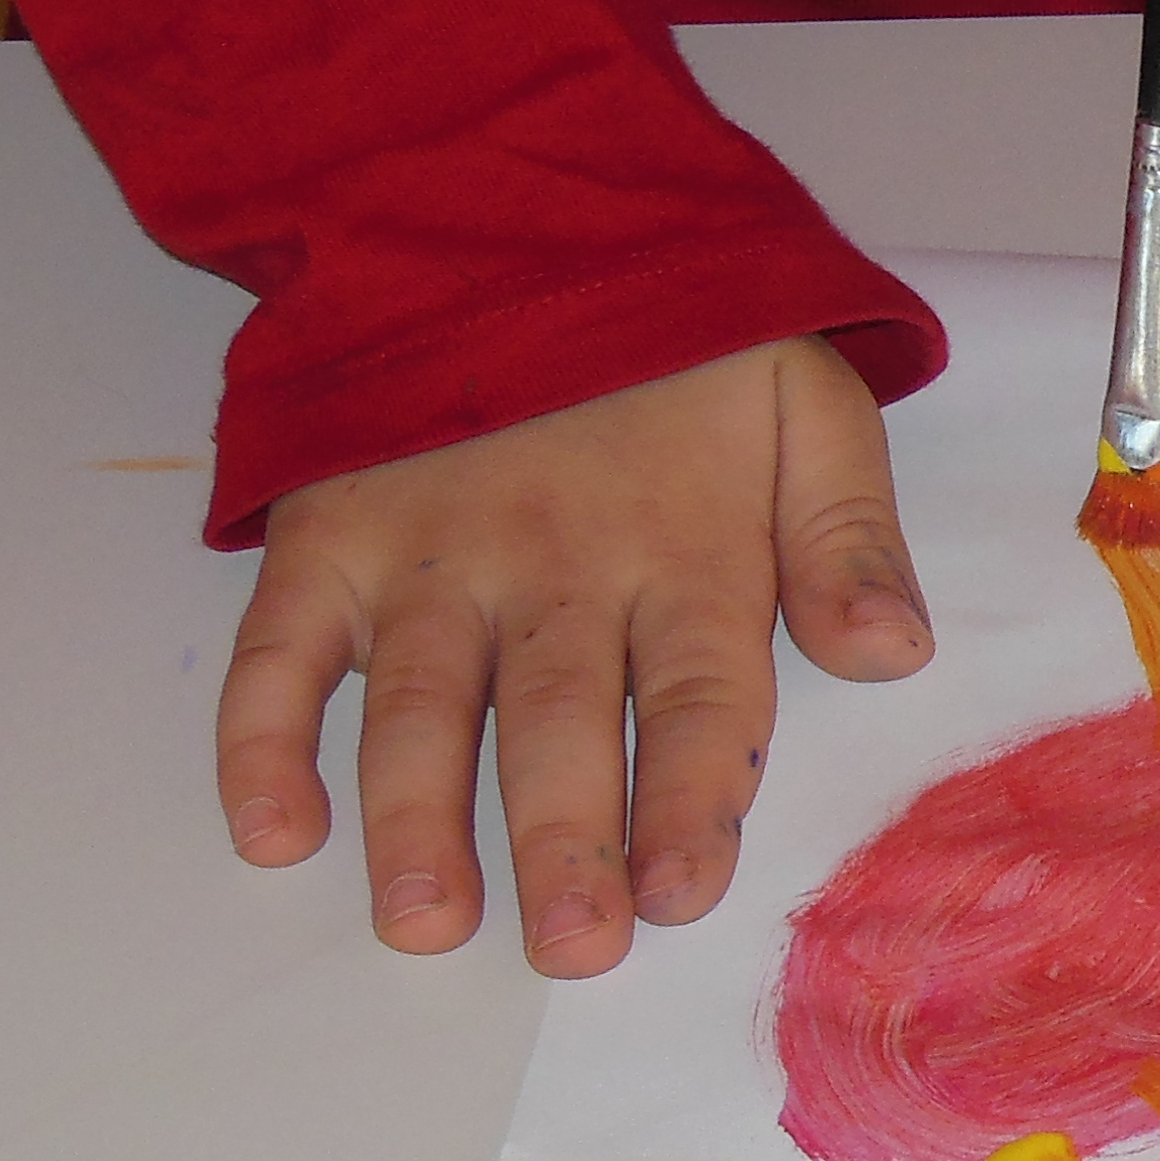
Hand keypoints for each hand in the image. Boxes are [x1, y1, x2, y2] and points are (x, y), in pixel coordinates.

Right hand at [215, 338, 933, 977]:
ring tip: (423, 921)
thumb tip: (897, 651)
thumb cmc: (685, 343)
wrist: (519, 216)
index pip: (698, 695)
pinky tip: (272, 830)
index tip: (684, 891)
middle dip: (563, 837)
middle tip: (570, 945)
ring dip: (415, 816)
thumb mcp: (811, 406)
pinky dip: (262, 738)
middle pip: (560, 717)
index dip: (696, 795)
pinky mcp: (330, 533)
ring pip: (419, 700)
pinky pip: (280, 646)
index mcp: (685, 547)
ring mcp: (431, 552)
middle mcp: (555, 563)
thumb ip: (850, 535)